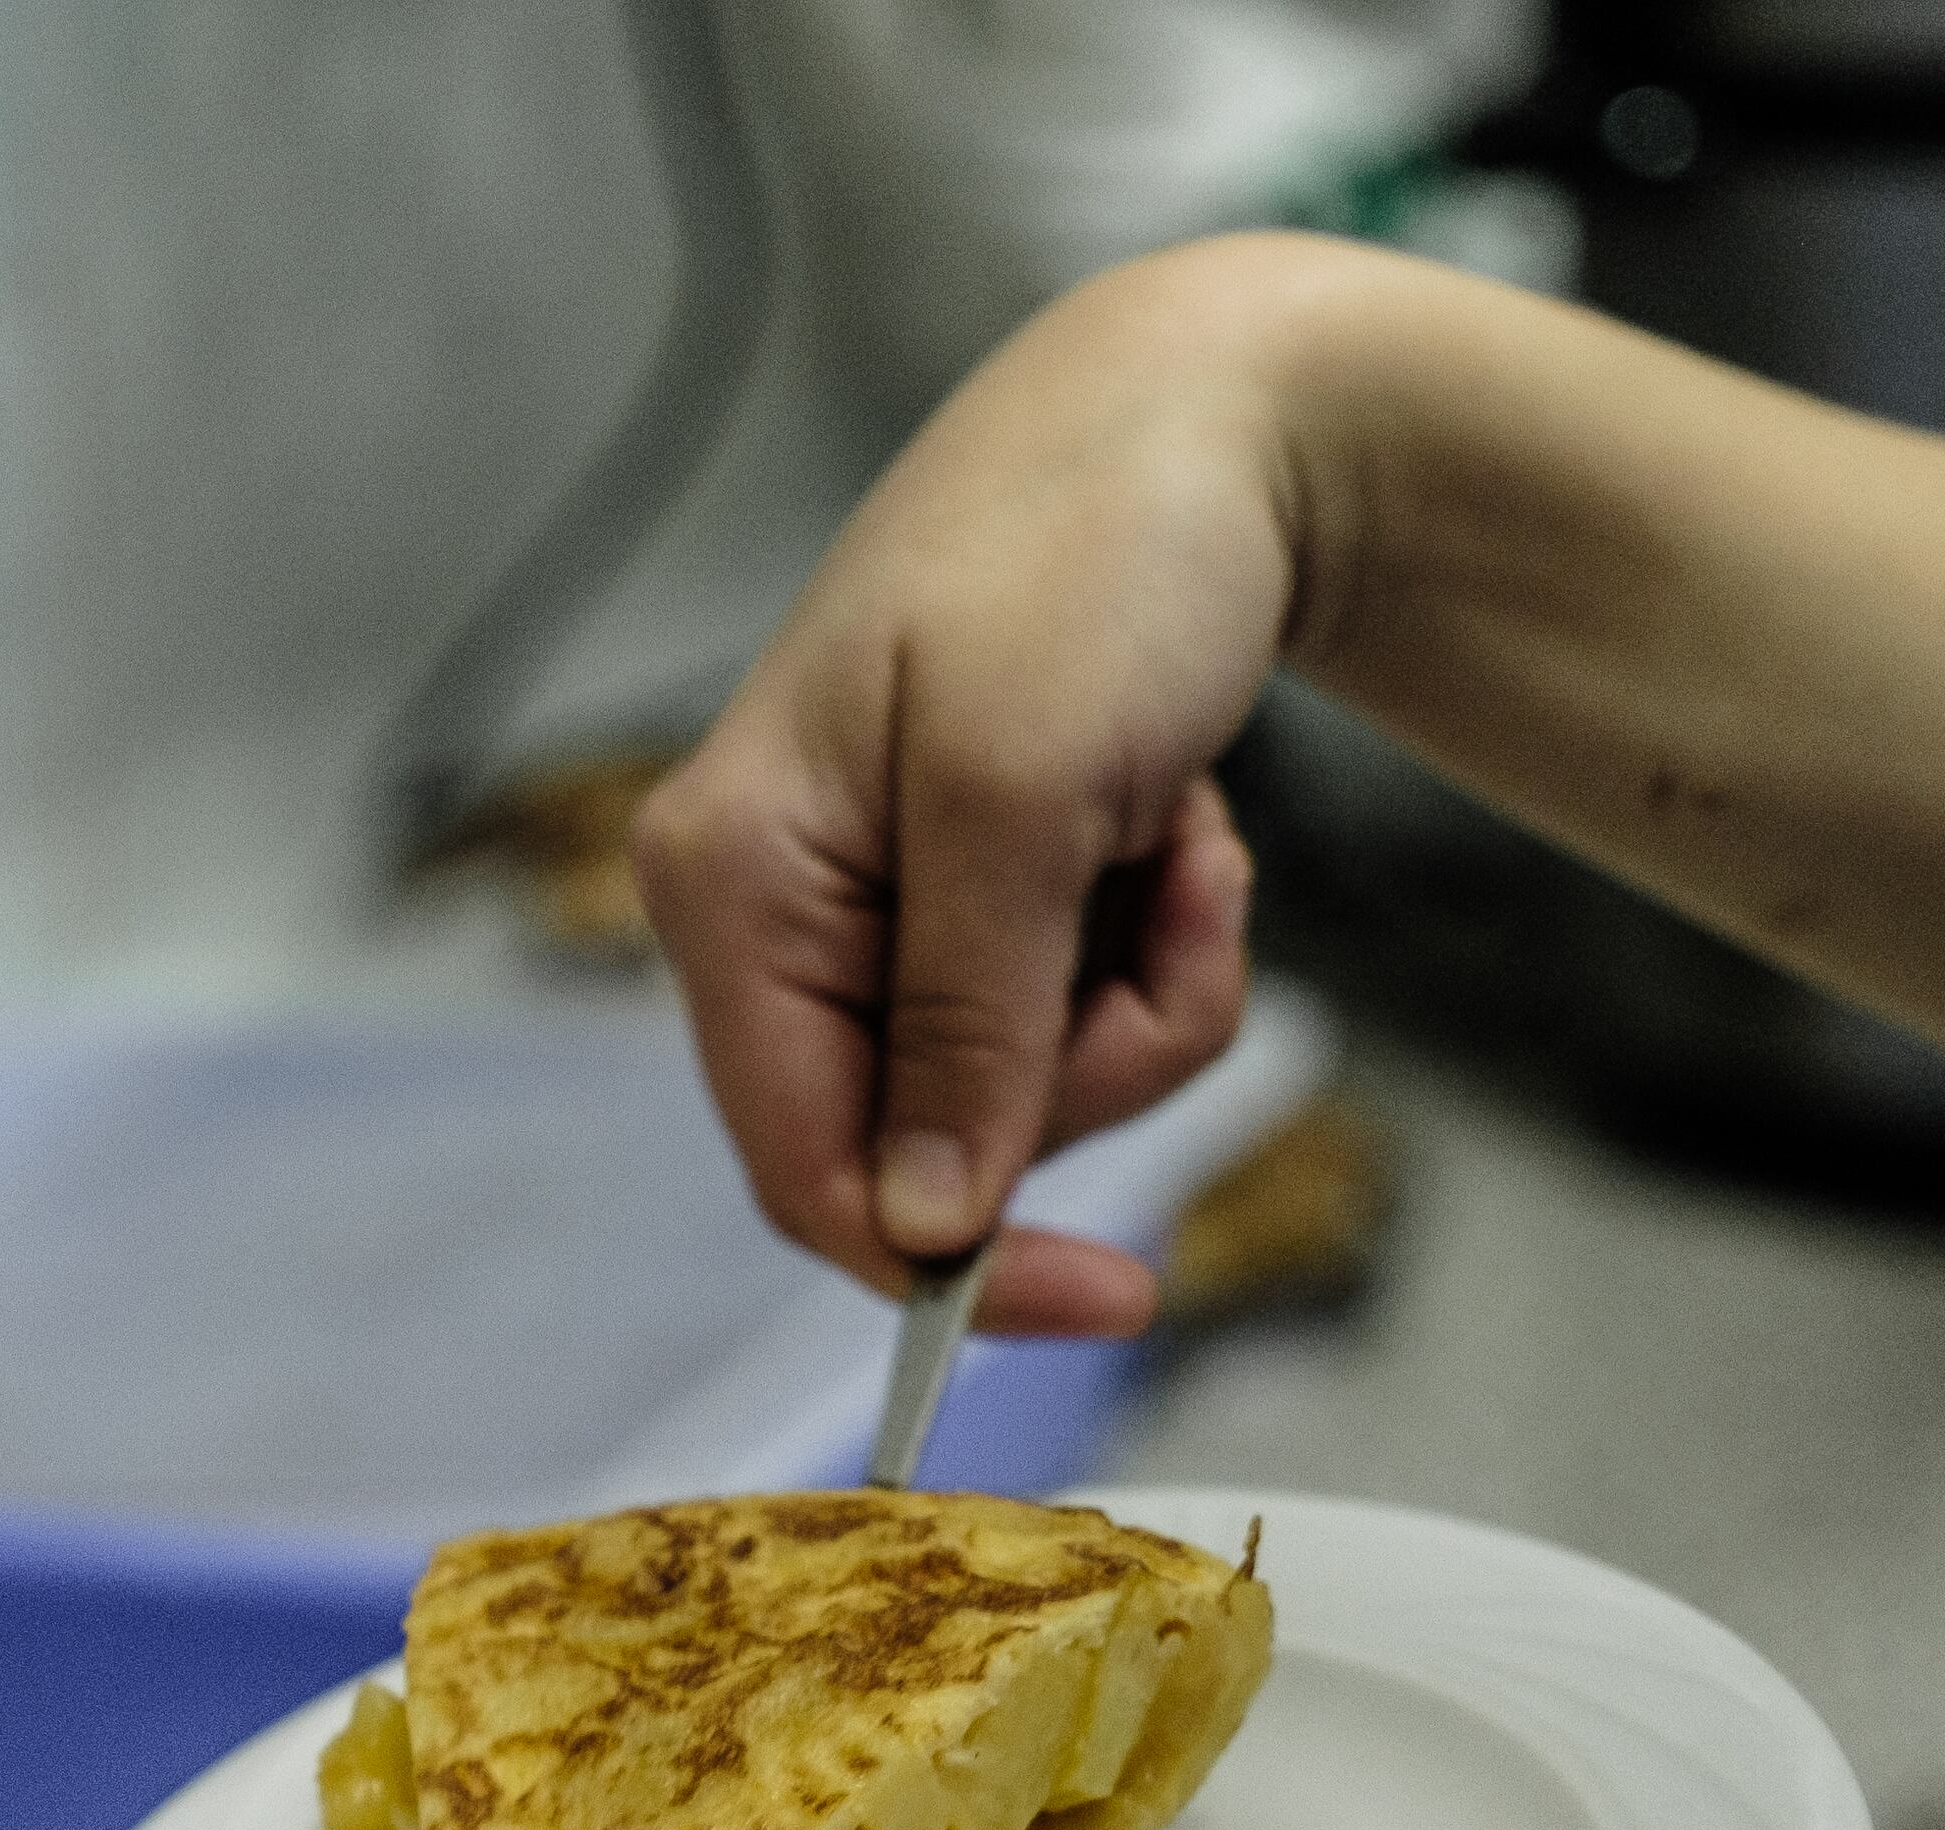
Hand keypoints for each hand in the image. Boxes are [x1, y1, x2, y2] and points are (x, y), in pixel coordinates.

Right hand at [631, 247, 1307, 1340]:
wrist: (1213, 417)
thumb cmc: (1088, 553)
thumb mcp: (1016, 799)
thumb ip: (960, 1026)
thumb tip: (917, 1224)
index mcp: (730, 884)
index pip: (805, 1166)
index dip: (948, 1264)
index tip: (1114, 1298)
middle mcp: (778, 912)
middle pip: (932, 1143)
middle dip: (1090, 1059)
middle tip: (1171, 905)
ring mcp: (876, 909)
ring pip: (1027, 1092)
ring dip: (1144, 988)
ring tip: (1173, 837)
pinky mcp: (973, 899)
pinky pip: (1078, 1016)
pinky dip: (1157, 940)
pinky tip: (1170, 825)